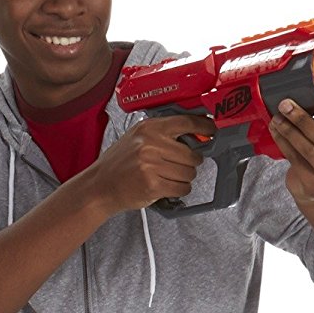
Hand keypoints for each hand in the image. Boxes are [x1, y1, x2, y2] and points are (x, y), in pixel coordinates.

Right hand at [85, 112, 217, 215]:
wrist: (101, 186)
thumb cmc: (120, 163)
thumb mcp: (137, 137)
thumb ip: (162, 134)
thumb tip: (194, 135)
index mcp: (150, 128)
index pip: (186, 123)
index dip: (204, 127)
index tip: (213, 130)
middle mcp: (151, 143)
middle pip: (192, 154)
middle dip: (190, 163)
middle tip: (179, 165)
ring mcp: (152, 165)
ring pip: (189, 173)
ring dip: (184, 178)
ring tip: (169, 177)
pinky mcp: (153, 184)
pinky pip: (181, 188)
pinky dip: (180, 190)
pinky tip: (168, 187)